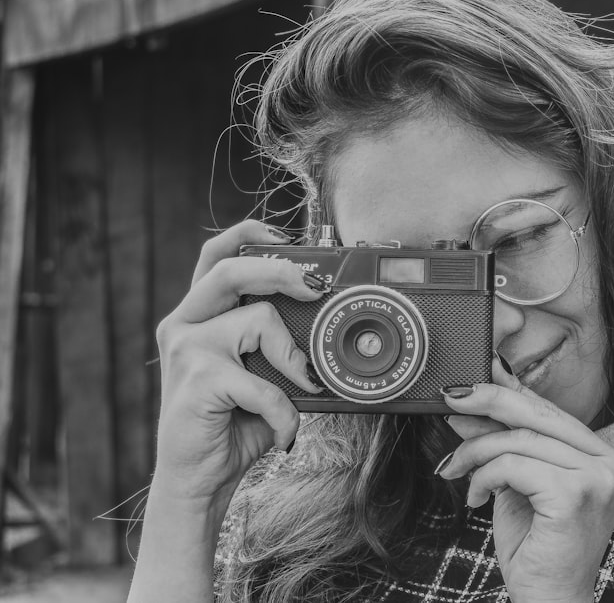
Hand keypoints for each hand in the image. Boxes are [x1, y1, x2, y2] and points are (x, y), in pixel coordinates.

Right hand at [152, 220, 324, 507]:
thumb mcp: (258, 373)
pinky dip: (285, 411)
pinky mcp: (197, 381)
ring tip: (303, 386)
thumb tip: (326, 322)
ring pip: (258, 319)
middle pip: (231, 270)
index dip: (248, 236)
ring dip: (294, 357)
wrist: (197, 480)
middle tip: (318, 288)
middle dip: (282, 270)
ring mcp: (186, 350)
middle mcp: (185, 324)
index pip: (216, 257)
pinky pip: (264, 383)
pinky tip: (283, 430)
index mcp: (198, 316)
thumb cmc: (232, 423)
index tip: (286, 239)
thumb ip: (276, 343)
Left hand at [438, 366, 613, 602]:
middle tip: (452, 397)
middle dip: (488, 400)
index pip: (551, 412)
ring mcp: (599, 479)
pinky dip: (484, 476)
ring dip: (476, 452)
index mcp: (607, 457)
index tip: (474, 382)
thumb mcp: (518, 483)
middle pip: (539, 414)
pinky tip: (476, 497)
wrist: (549, 602)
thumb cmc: (537, 548)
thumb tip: (473, 399)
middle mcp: (612, 463)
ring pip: (520, 440)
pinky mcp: (575, 495)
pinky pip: (514, 465)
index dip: (510, 391)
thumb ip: (505, 441)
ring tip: (455, 468)